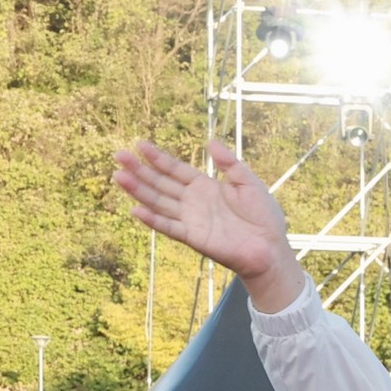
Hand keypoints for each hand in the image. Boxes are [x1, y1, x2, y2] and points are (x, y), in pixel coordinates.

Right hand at [114, 139, 304, 311]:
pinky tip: (136, 210)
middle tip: (119, 155)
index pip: (175, 169)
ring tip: (119, 176)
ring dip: (139, 191)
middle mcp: (193, 201)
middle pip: (161, 183)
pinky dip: (153, 220)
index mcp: (205, 186)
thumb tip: (211, 141)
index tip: (139, 144)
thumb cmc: (264, 217)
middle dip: (140, 170)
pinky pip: (169, 227)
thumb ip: (230, 164)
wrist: (271, 249)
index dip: (158, 157)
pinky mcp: (193, 237)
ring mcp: (191, 219)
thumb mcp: (250, 183)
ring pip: (159, 202)